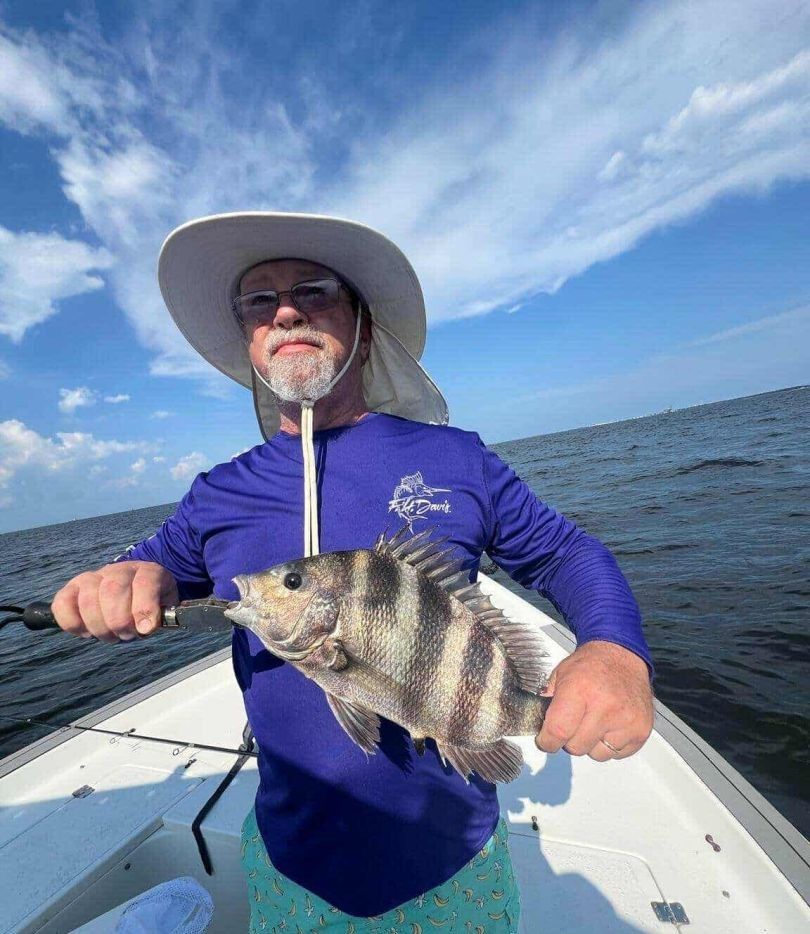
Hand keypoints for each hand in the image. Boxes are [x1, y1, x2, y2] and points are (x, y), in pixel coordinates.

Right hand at [52, 561, 177, 643]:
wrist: (132, 590)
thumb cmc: (150, 604)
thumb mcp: (166, 607)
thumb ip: (165, 615)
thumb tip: (150, 626)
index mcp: (148, 571)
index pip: (145, 583)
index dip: (144, 607)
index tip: (146, 629)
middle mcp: (119, 570)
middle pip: (113, 591)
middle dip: (119, 622)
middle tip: (127, 635)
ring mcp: (93, 577)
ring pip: (88, 599)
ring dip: (99, 627)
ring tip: (111, 636)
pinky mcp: (72, 588)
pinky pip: (62, 603)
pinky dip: (72, 623)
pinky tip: (87, 632)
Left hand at [535, 640, 652, 760]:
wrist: (621, 655)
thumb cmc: (590, 665)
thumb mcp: (560, 675)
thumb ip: (546, 701)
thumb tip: (537, 726)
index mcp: (579, 691)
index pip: (558, 732)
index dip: (548, 741)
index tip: (546, 740)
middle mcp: (605, 707)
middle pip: (576, 747)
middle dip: (569, 739)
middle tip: (574, 722)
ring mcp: (625, 720)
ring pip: (597, 754)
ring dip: (591, 744)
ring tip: (594, 721)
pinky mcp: (641, 730)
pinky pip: (617, 754)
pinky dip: (611, 745)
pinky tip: (610, 725)